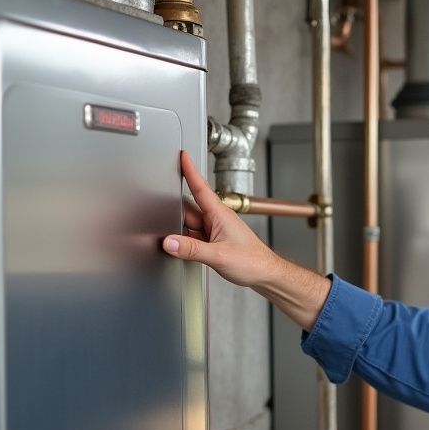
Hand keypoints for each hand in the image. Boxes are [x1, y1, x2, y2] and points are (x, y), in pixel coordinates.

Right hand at [163, 151, 330, 329]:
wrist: (266, 275)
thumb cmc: (253, 262)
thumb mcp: (218, 255)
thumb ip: (192, 249)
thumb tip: (169, 242)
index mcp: (220, 214)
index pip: (200, 187)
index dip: (190, 170)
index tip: (182, 154)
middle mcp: (217, 219)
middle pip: (188, 209)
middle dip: (174, 212)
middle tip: (162, 218)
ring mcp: (215, 230)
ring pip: (189, 225)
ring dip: (180, 231)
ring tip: (176, 242)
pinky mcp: (214, 241)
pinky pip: (194, 237)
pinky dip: (186, 242)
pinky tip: (185, 250)